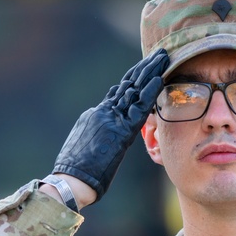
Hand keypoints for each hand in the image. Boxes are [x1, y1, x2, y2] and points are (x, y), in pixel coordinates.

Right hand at [52, 48, 168, 200]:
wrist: (71, 181)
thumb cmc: (78, 173)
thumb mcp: (88, 146)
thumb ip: (99, 135)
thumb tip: (106, 134)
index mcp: (97, 115)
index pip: (119, 92)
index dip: (134, 78)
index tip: (145, 67)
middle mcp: (104, 112)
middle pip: (128, 84)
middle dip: (144, 68)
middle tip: (159, 54)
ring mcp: (111, 119)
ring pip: (134, 90)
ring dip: (150, 72)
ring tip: (163, 57)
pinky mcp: (120, 131)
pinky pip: (138, 108)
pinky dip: (149, 93)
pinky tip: (159, 79)